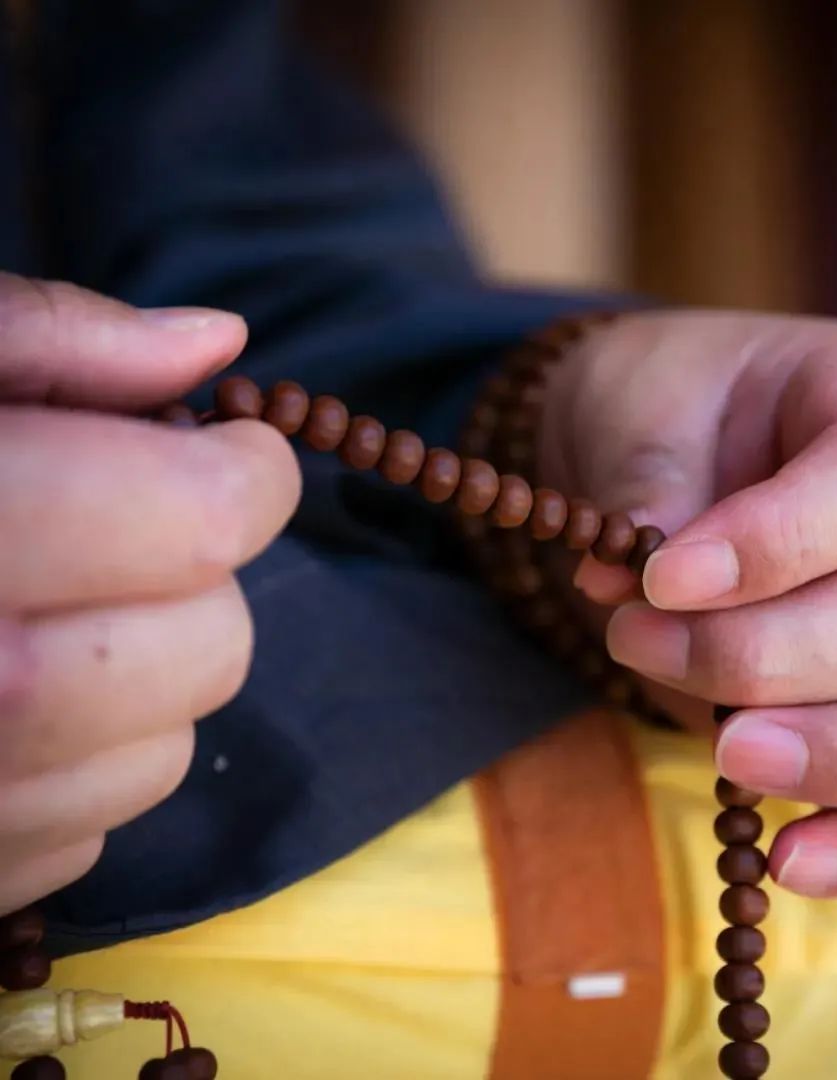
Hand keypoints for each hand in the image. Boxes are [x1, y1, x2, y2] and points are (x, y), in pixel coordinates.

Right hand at [0, 274, 300, 913]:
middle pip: (205, 650)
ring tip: (54, 613)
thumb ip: (49, 340)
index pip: (193, 521)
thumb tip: (214, 342)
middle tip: (133, 530)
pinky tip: (1, 707)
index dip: (247, 475)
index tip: (232, 451)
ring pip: (159, 760)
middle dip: (202, 580)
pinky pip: (77, 842)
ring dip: (150, 680)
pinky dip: (80, 769)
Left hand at [539, 310, 836, 897]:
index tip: (661, 580)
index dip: (778, 544)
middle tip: (636, 644)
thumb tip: (635, 590)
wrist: (671, 436)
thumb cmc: (665, 403)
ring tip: (726, 759)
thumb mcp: (641, 403)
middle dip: (768, 654)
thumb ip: (649, 485)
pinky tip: (784, 862)